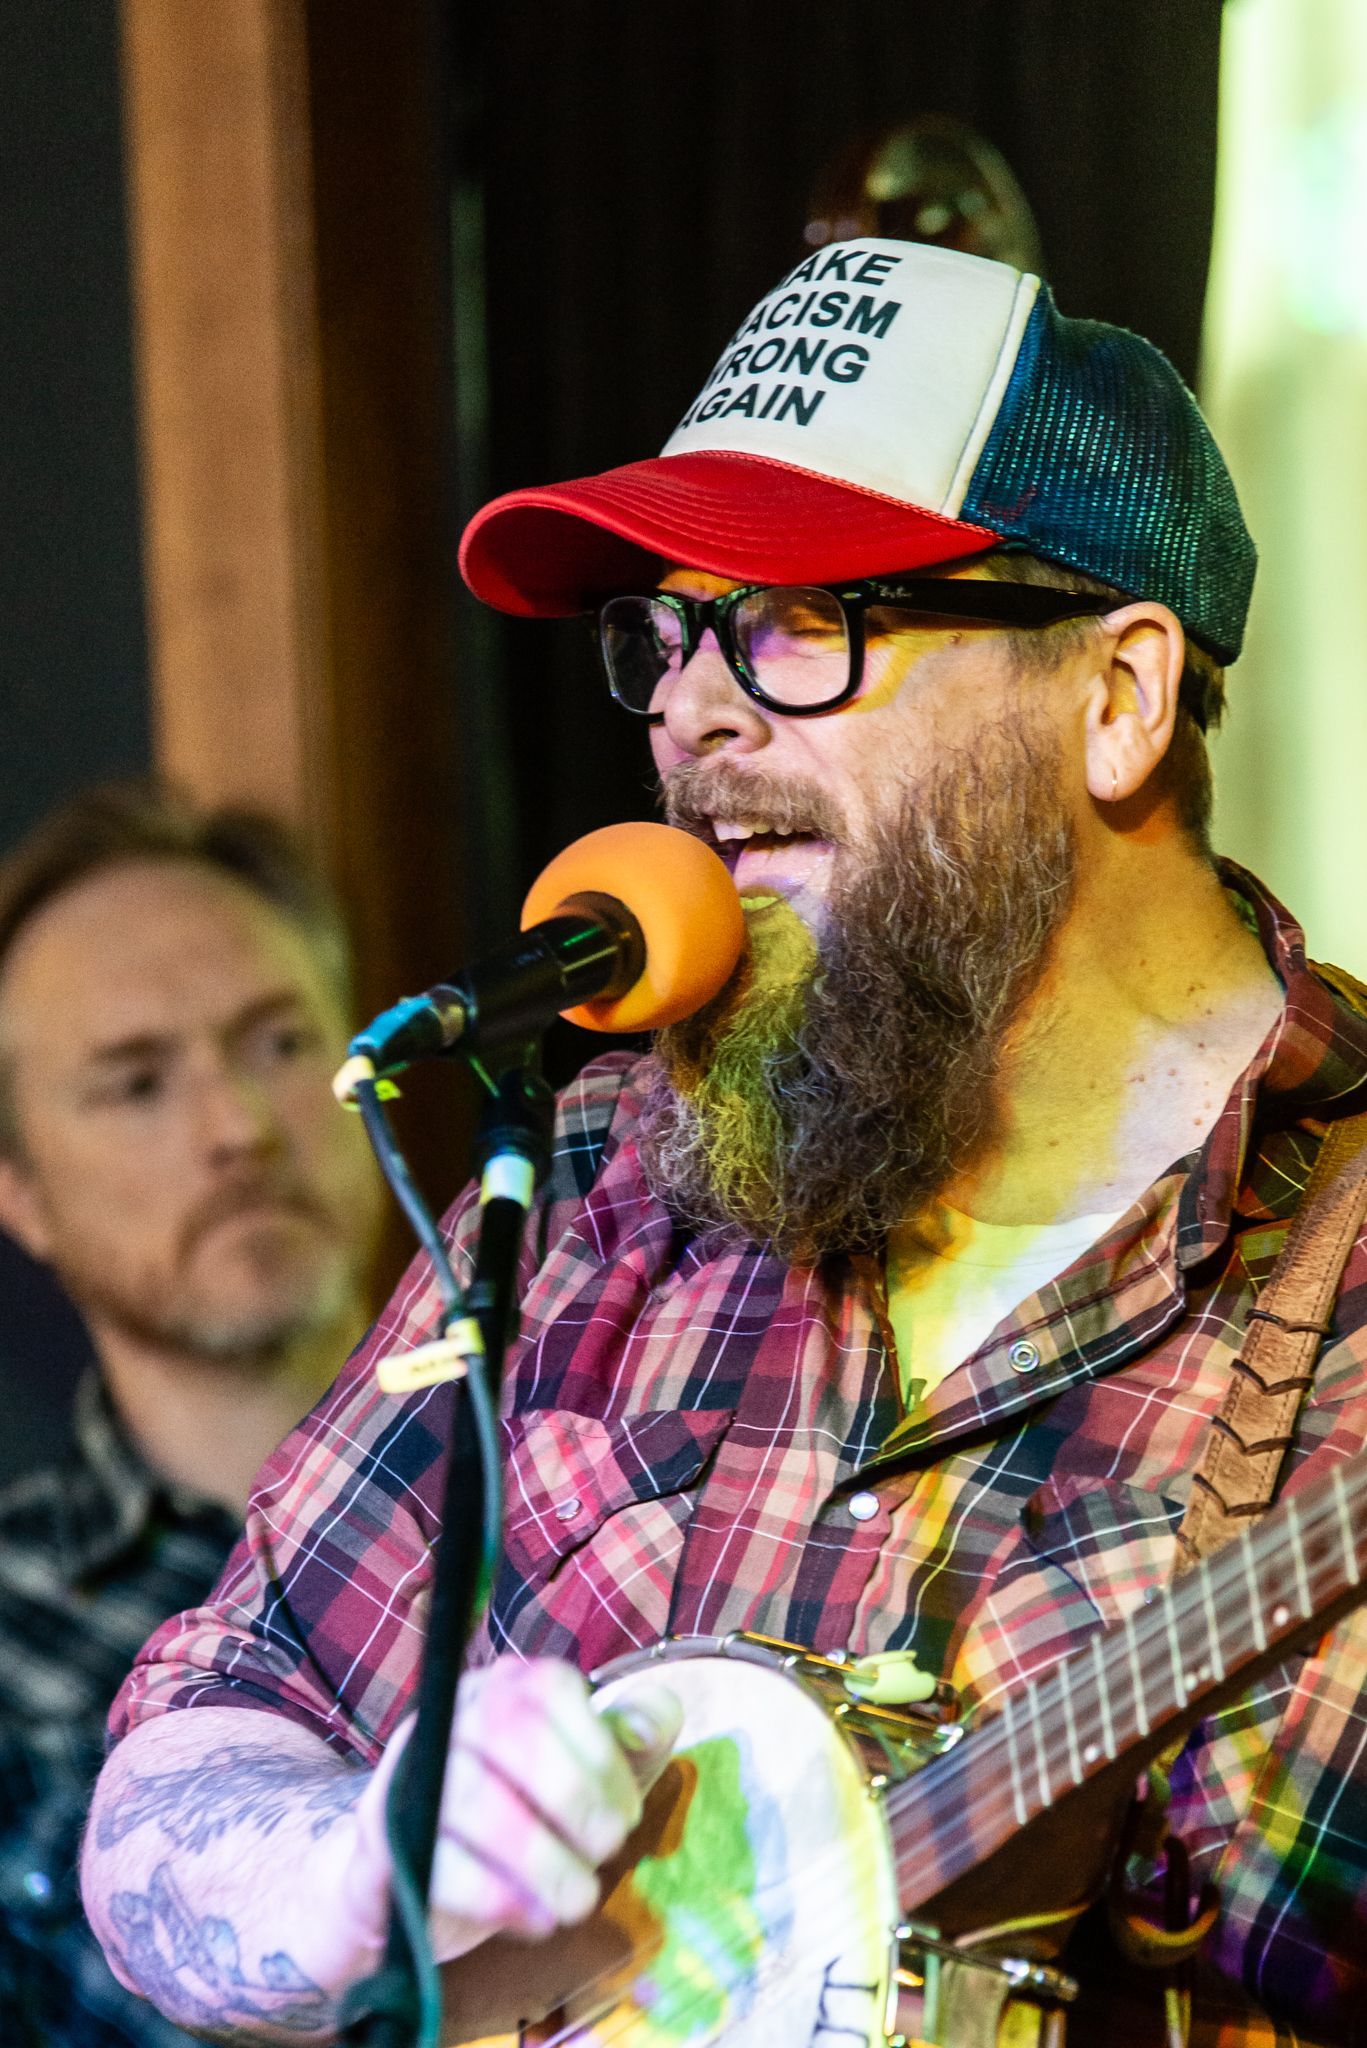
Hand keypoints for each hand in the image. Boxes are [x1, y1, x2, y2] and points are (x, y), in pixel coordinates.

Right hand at [343, 1658, 679, 1962]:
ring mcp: (408, 1772)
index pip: (549, 1686)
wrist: (424, 1878)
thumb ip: (634, 1738)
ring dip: (540, 1856)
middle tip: (609, 1849)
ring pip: (472, 1797)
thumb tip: (647, 1727)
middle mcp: (451, 1715)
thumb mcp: (592, 1774)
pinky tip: (534, 1919)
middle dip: (573, 1796)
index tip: (629, 1811)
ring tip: (579, 1900)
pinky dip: (498, 1896)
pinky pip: (439, 1861)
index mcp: (505, 1687)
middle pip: (509, 1729)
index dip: (600, 1749)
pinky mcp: (382, 1839)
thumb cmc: (524, 1815)